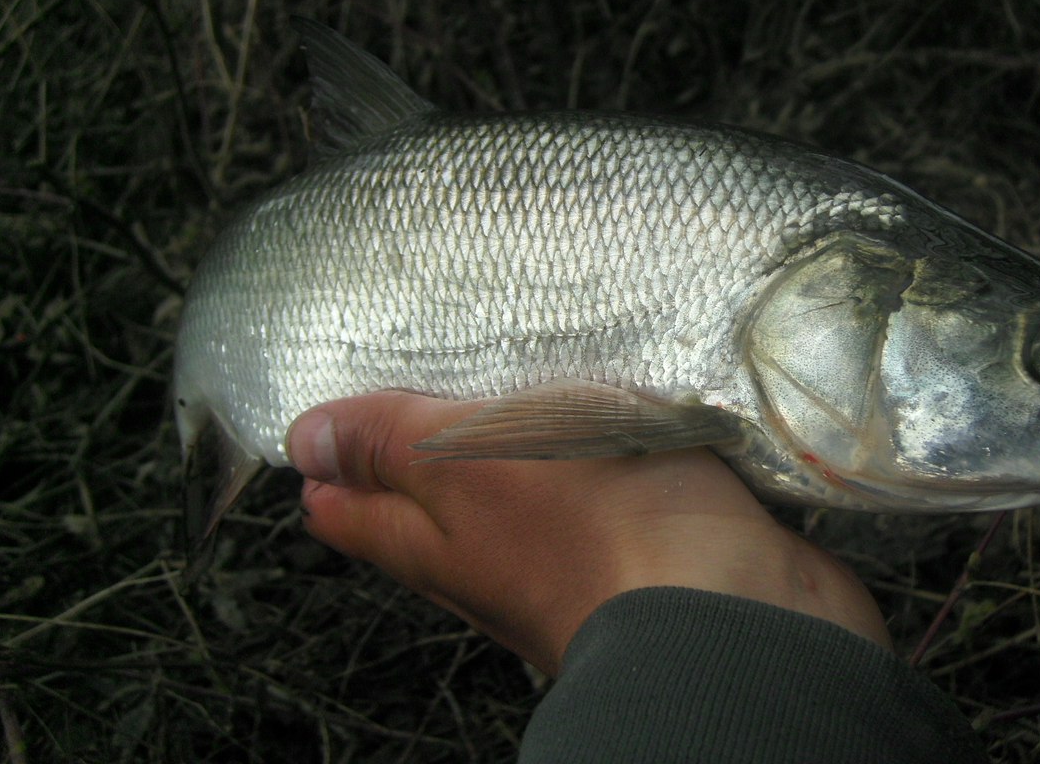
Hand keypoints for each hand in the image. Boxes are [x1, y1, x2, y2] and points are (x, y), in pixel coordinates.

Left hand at [287, 390, 890, 674]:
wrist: (734, 611)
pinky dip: (584, 466)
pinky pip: (599, 494)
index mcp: (445, 542)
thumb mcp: (474, 462)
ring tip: (483, 428)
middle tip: (380, 433)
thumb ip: (396, 446)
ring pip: (517, 506)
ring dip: (497, 469)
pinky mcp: (650, 543)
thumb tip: (305, 442)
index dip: (333, 477)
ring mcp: (577, 560)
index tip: (311, 448)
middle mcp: (502, 562)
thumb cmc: (596, 532)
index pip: (363, 509)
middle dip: (406, 476)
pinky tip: (603, 440)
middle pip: (433, 518)